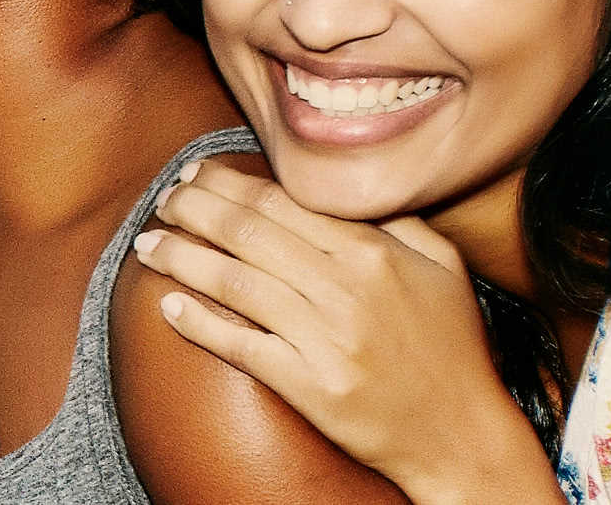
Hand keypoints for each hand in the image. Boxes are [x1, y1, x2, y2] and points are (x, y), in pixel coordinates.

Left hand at [130, 161, 563, 504]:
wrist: (462, 434)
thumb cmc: (452, 349)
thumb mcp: (443, 268)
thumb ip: (396, 219)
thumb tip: (343, 187)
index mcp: (374, 252)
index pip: (282, 202)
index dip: (228, 184)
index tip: (196, 174)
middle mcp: (346, 289)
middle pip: (248, 233)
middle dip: (193, 209)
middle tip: (162, 199)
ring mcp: (325, 339)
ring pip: (234, 282)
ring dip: (181, 257)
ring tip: (148, 243)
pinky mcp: (309, 385)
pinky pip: (239, 345)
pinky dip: (197, 323)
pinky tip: (166, 305)